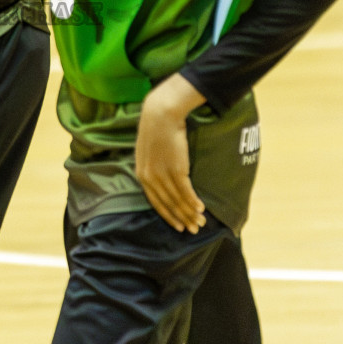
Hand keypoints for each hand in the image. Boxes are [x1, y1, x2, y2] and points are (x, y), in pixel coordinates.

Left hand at [136, 74, 207, 232]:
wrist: (160, 114)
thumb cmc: (155, 128)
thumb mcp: (147, 149)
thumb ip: (152, 165)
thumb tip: (161, 175)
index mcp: (141, 174)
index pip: (155, 201)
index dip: (167, 215)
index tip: (177, 225)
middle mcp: (150, 178)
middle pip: (168, 204)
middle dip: (182, 219)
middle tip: (193, 230)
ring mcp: (162, 175)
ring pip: (178, 200)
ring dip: (190, 213)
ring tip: (201, 222)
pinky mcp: (176, 169)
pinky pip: (186, 191)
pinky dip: (194, 202)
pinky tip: (201, 209)